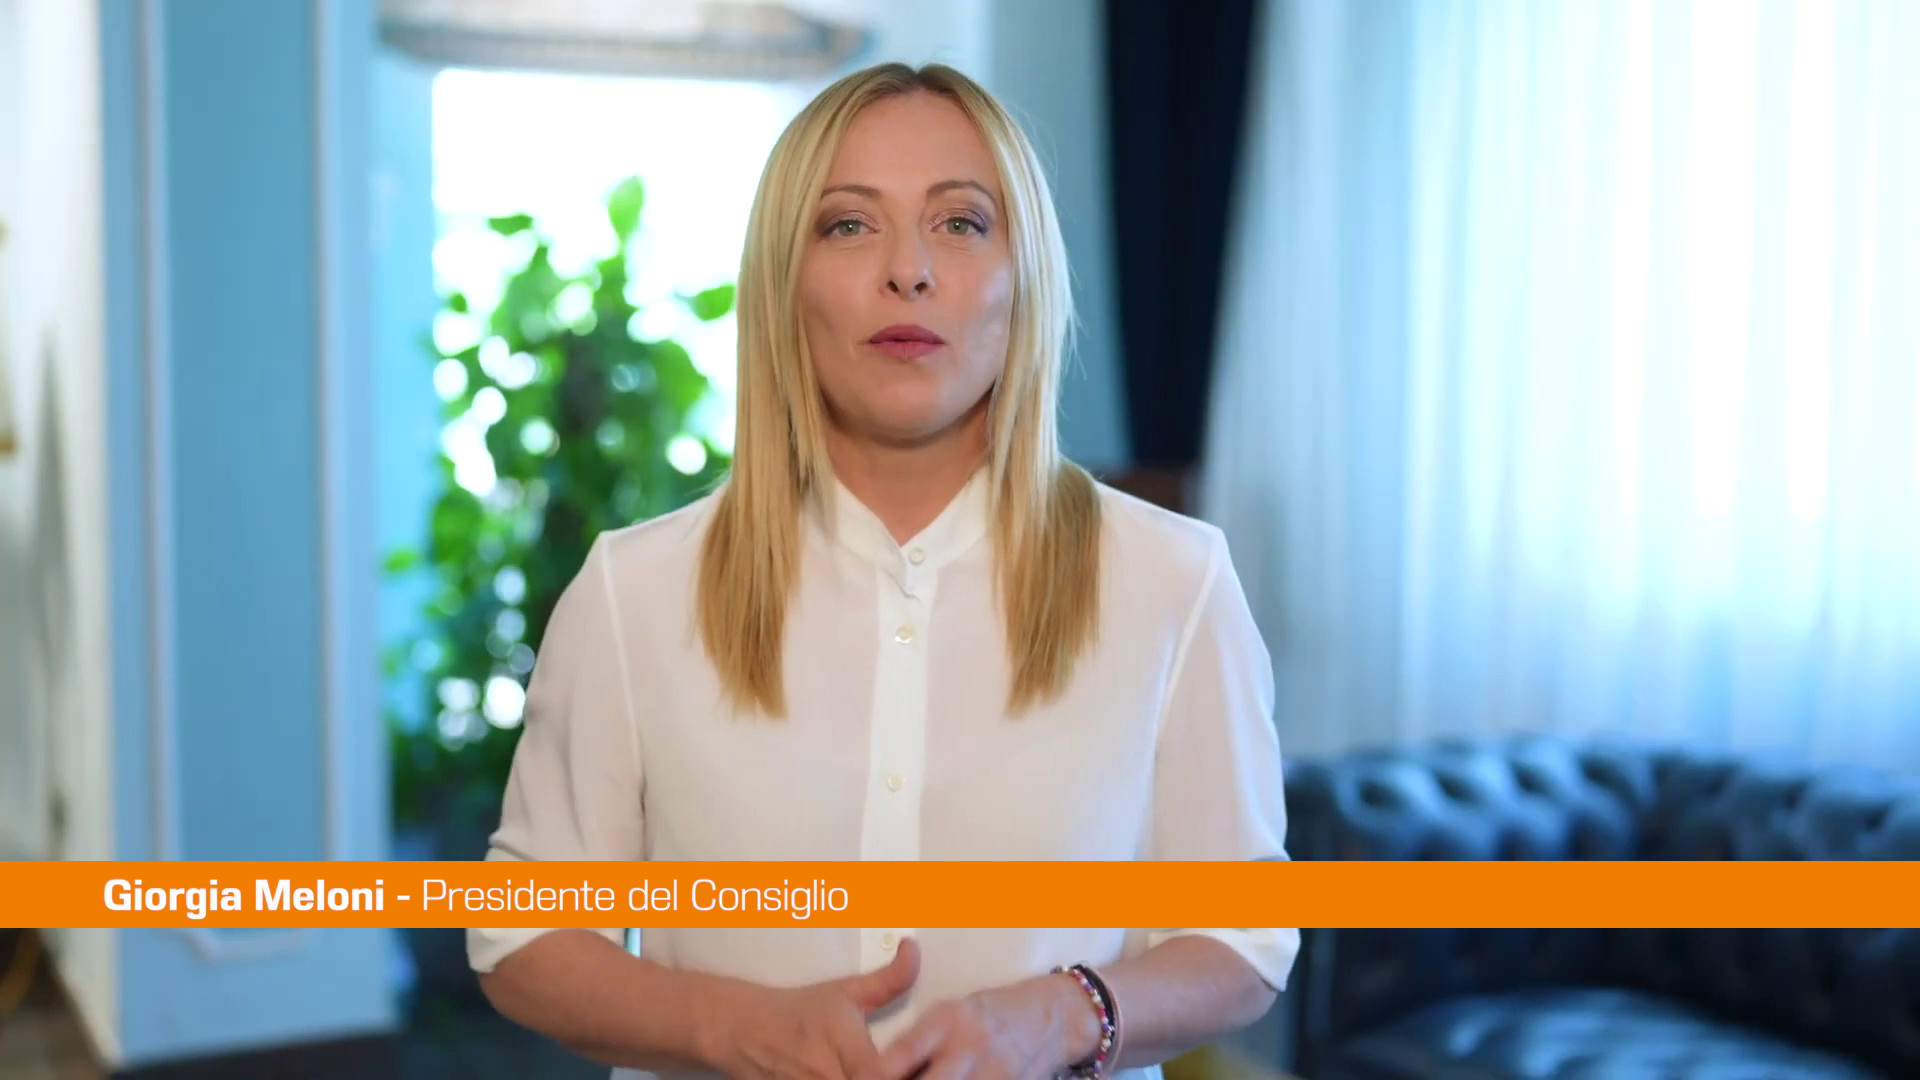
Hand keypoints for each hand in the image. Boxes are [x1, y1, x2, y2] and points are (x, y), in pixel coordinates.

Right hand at [708, 938, 922, 1079]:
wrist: (743, 1030)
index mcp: (842, 1045)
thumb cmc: (799, 1011)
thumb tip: (913, 950)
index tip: (909, 1067)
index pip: (877, 1075)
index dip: (897, 1074)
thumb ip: (889, 979)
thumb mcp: (846, 991)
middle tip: (902, 1073)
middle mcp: (825, 1076)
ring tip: (881, 1076)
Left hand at [864, 972, 1100, 1079]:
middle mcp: (967, 1048)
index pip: (903, 1054)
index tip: (858, 1079)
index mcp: (946, 1021)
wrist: (1046, 1018)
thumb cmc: (985, 1015)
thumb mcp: (948, 1012)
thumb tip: (874, 1070)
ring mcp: (990, 1073)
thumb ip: (915, 1041)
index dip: (876, 1074)